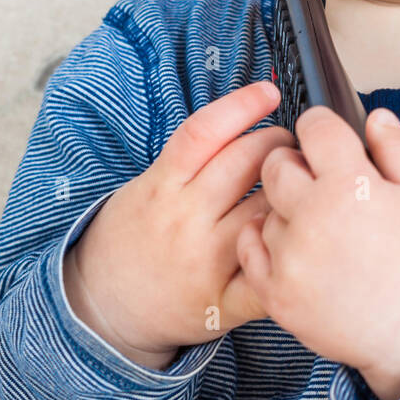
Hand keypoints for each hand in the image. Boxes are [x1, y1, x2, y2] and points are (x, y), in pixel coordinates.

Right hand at [63, 82, 295, 367]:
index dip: (241, 105)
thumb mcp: (146, 187)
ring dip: (291, 191)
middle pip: (245, 162)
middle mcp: (183, 219)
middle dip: (277, 143)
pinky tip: (292, 238)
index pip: (205, 132)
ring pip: (265, 208)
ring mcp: (204, 261)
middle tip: (288, 146)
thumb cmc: (133, 238)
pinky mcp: (222, 301)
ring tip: (296, 187)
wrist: (102, 306)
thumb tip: (243, 120)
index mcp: (162, 186)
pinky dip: (287, 250)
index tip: (268, 92)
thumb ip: (189, 161)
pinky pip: (267, 272)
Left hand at [230, 105, 399, 399]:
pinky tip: (294, 245)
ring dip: (284, 208)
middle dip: (295, 164)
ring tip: (319, 226)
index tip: (328, 138)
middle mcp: (312, 216)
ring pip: (264, 207)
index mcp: (350, 185)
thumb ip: (397, 149)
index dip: (322, 127)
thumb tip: (375, 117)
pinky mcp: (275, 291)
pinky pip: (251, 248)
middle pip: (276, 163)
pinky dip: (265, 241)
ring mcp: (289, 256)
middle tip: (320, 182)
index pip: (314, 127)